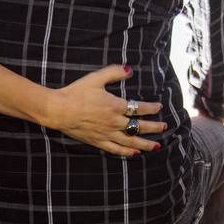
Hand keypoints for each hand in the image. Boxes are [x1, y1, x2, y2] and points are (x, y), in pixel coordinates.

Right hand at [45, 65, 165, 156]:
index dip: (152, 108)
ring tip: (157, 146)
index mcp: (115, 106)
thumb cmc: (76, 92)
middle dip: (154, 127)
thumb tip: (130, 70)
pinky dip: (127, 152)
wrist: (59, 110)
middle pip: (139, 127)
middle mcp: (114, 122)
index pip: (140, 108)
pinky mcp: (98, 142)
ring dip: (146, 144)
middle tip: (164, 127)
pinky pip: (116, 149)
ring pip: (131, 142)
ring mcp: (107, 134)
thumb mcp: (96, 78)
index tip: (159, 107)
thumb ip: (114, 73)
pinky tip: (135, 153)